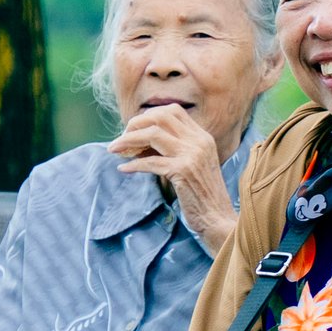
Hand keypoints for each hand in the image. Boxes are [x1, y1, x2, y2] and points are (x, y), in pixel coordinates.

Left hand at [108, 105, 236, 253]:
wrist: (217, 219)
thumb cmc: (202, 196)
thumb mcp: (193, 164)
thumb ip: (175, 149)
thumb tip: (141, 142)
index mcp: (203, 137)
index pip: (173, 111)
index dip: (149, 116)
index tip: (134, 128)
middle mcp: (198, 141)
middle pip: (160, 117)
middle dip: (135, 124)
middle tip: (121, 138)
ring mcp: (191, 155)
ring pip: (152, 134)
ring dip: (128, 141)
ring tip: (114, 150)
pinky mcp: (183, 171)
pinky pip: (150, 161)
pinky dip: (133, 164)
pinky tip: (124, 169)